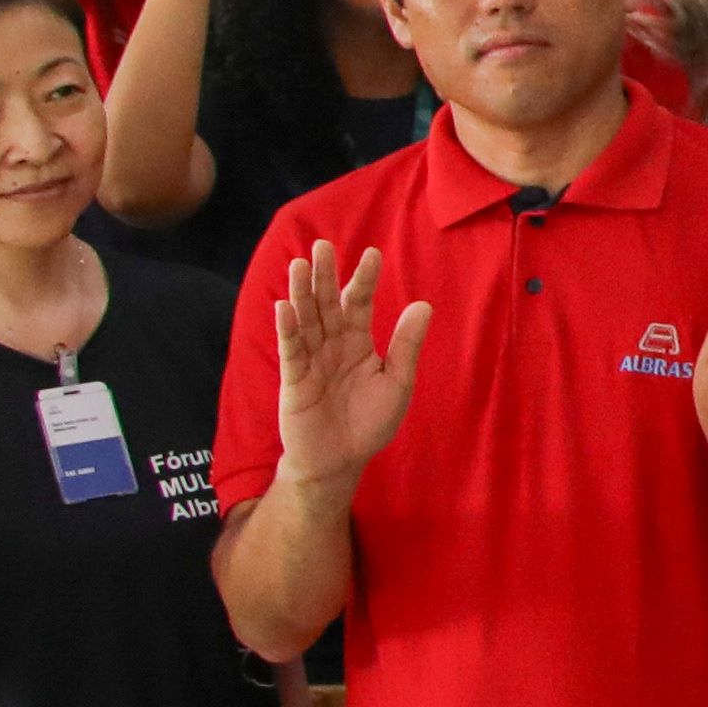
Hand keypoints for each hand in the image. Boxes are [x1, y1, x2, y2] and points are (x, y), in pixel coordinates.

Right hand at [265, 245, 430, 495]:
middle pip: (327, 304)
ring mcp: (311, 360)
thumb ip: (406, 344)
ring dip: (301, 293)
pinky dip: (287, 328)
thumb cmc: (369, 423)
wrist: (341, 461)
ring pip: (306, 320)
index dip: (364, 280)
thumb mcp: (396, 381)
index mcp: (358, 343)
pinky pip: (291, 349)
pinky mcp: (293, 379)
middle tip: (323, 245)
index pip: (359, 304)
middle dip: (325, 276)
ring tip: (300, 264)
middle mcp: (332, 345)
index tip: (372, 253)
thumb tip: (424, 304)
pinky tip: (284, 306)